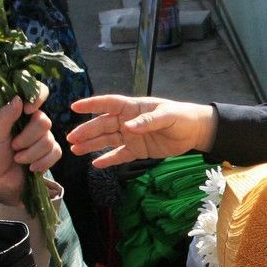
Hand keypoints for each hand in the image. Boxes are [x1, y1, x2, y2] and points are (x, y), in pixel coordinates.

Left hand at [0, 86, 60, 205]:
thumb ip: (5, 117)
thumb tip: (18, 99)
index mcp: (19, 113)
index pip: (37, 93)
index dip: (38, 97)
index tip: (28, 109)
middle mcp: (33, 123)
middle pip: (44, 121)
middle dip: (28, 138)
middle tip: (14, 147)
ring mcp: (43, 138)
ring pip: (49, 139)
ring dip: (31, 153)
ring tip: (18, 159)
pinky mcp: (50, 154)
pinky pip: (56, 152)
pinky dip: (43, 162)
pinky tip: (32, 168)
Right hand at [68, 95, 216, 166]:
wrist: (195, 132)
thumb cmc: (181, 117)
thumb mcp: (167, 116)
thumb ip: (147, 121)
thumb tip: (128, 127)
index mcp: (134, 107)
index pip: (109, 103)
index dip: (92, 104)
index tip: (75, 107)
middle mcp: (128, 121)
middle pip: (103, 125)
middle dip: (87, 130)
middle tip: (71, 138)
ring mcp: (131, 136)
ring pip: (107, 140)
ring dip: (91, 145)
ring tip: (75, 150)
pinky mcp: (137, 150)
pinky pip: (119, 155)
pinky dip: (108, 159)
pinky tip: (95, 163)